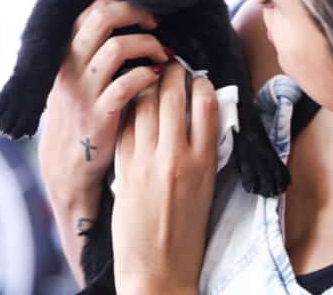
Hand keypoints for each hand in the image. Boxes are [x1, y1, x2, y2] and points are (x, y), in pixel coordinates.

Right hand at [37, 0, 168, 284]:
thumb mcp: (74, 81)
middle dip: (136, 14)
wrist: (67, 167)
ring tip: (162, 56)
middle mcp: (71, 68)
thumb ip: (92, 55)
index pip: (91, 11)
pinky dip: (147, 76)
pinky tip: (157, 79)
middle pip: (103, 18)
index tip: (143, 17)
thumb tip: (127, 26)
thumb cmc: (79, 119)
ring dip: (147, 45)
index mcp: (65, 55)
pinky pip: (126, 84)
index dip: (122, 6)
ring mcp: (84, 91)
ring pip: (117, 48)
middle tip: (156, 26)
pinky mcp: (100, 115)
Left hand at [113, 63, 218, 294]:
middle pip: (173, 95)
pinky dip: (129, 108)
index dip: (201, 82)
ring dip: (148, 83)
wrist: (158, 270)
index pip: (207, 104)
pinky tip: (131, 101)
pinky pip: (126, 125)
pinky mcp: (124, 168)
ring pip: (146, 104)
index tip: (197, 77)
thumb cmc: (187, 232)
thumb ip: (203, 151)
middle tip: (171, 64)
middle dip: (172, 71)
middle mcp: (176, 156)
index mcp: (204, 162)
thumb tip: (199, 117)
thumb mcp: (208, 189)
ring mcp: (147, 161)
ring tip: (150, 75)